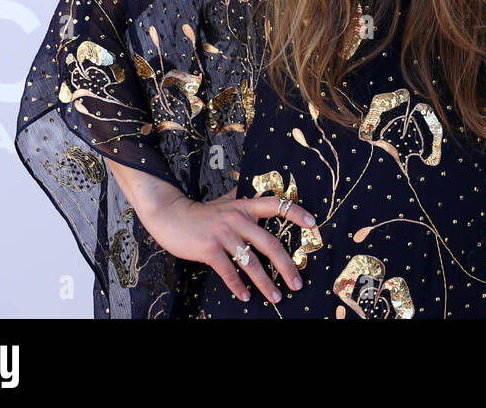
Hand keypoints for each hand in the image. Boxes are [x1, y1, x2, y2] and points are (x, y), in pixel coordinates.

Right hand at [142, 185, 316, 303]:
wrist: (171, 215)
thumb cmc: (201, 212)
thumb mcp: (225, 201)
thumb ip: (240, 198)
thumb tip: (251, 188)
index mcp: (245, 206)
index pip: (277, 205)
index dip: (297, 212)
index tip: (314, 224)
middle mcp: (238, 219)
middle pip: (270, 244)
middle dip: (287, 266)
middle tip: (297, 283)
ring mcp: (224, 234)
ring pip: (251, 262)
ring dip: (266, 283)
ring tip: (276, 296)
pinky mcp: (209, 248)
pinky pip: (229, 271)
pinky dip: (238, 286)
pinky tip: (246, 296)